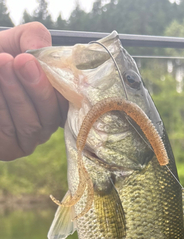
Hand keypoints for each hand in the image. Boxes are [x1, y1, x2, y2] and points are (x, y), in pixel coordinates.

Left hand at [0, 22, 67, 160]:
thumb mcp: (15, 42)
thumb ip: (33, 38)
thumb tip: (43, 42)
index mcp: (58, 101)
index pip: (72, 101)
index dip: (64, 86)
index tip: (47, 64)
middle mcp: (48, 123)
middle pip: (52, 115)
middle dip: (37, 88)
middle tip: (21, 61)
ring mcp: (31, 139)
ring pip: (31, 124)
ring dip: (15, 93)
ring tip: (1, 62)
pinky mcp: (11, 149)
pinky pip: (10, 131)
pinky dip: (1, 108)